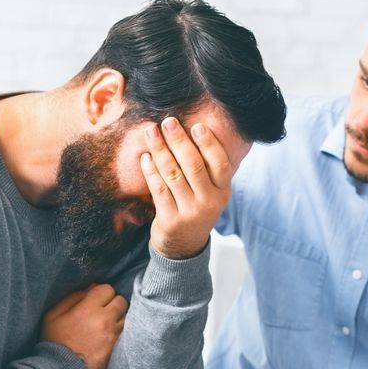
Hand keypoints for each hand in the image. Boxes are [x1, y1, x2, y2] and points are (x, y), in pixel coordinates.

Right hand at [40, 284, 127, 368]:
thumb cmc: (55, 342)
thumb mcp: (53, 315)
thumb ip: (72, 298)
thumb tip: (90, 288)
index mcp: (88, 309)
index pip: (107, 289)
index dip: (101, 293)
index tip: (95, 300)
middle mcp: (105, 320)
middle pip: (121, 300)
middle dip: (112, 303)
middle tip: (103, 311)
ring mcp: (113, 335)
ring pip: (126, 316)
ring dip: (118, 317)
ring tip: (107, 323)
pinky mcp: (118, 348)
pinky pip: (126, 331)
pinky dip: (120, 330)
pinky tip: (109, 334)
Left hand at [140, 118, 233, 258]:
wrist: (184, 246)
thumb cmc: (196, 209)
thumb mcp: (210, 193)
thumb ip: (206, 168)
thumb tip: (190, 130)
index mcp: (223, 192)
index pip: (220, 163)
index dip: (208, 144)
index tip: (196, 126)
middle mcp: (209, 202)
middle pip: (194, 165)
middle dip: (179, 140)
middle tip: (168, 122)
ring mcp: (190, 212)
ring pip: (173, 175)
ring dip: (160, 150)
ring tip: (151, 132)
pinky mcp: (170, 220)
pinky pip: (159, 189)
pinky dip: (150, 171)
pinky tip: (145, 157)